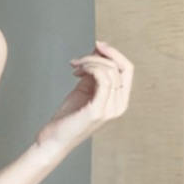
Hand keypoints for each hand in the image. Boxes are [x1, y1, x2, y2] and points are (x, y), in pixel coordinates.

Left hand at [35, 40, 133, 154]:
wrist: (54, 139)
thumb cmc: (69, 117)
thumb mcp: (85, 88)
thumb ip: (95, 71)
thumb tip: (99, 50)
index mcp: (119, 101)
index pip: (128, 70)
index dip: (114, 53)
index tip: (97, 44)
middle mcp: (119, 106)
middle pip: (120, 68)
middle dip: (98, 56)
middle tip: (78, 60)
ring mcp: (110, 110)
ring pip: (110, 71)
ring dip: (90, 62)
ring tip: (75, 67)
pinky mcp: (97, 111)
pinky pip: (103, 79)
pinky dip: (91, 68)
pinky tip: (78, 71)